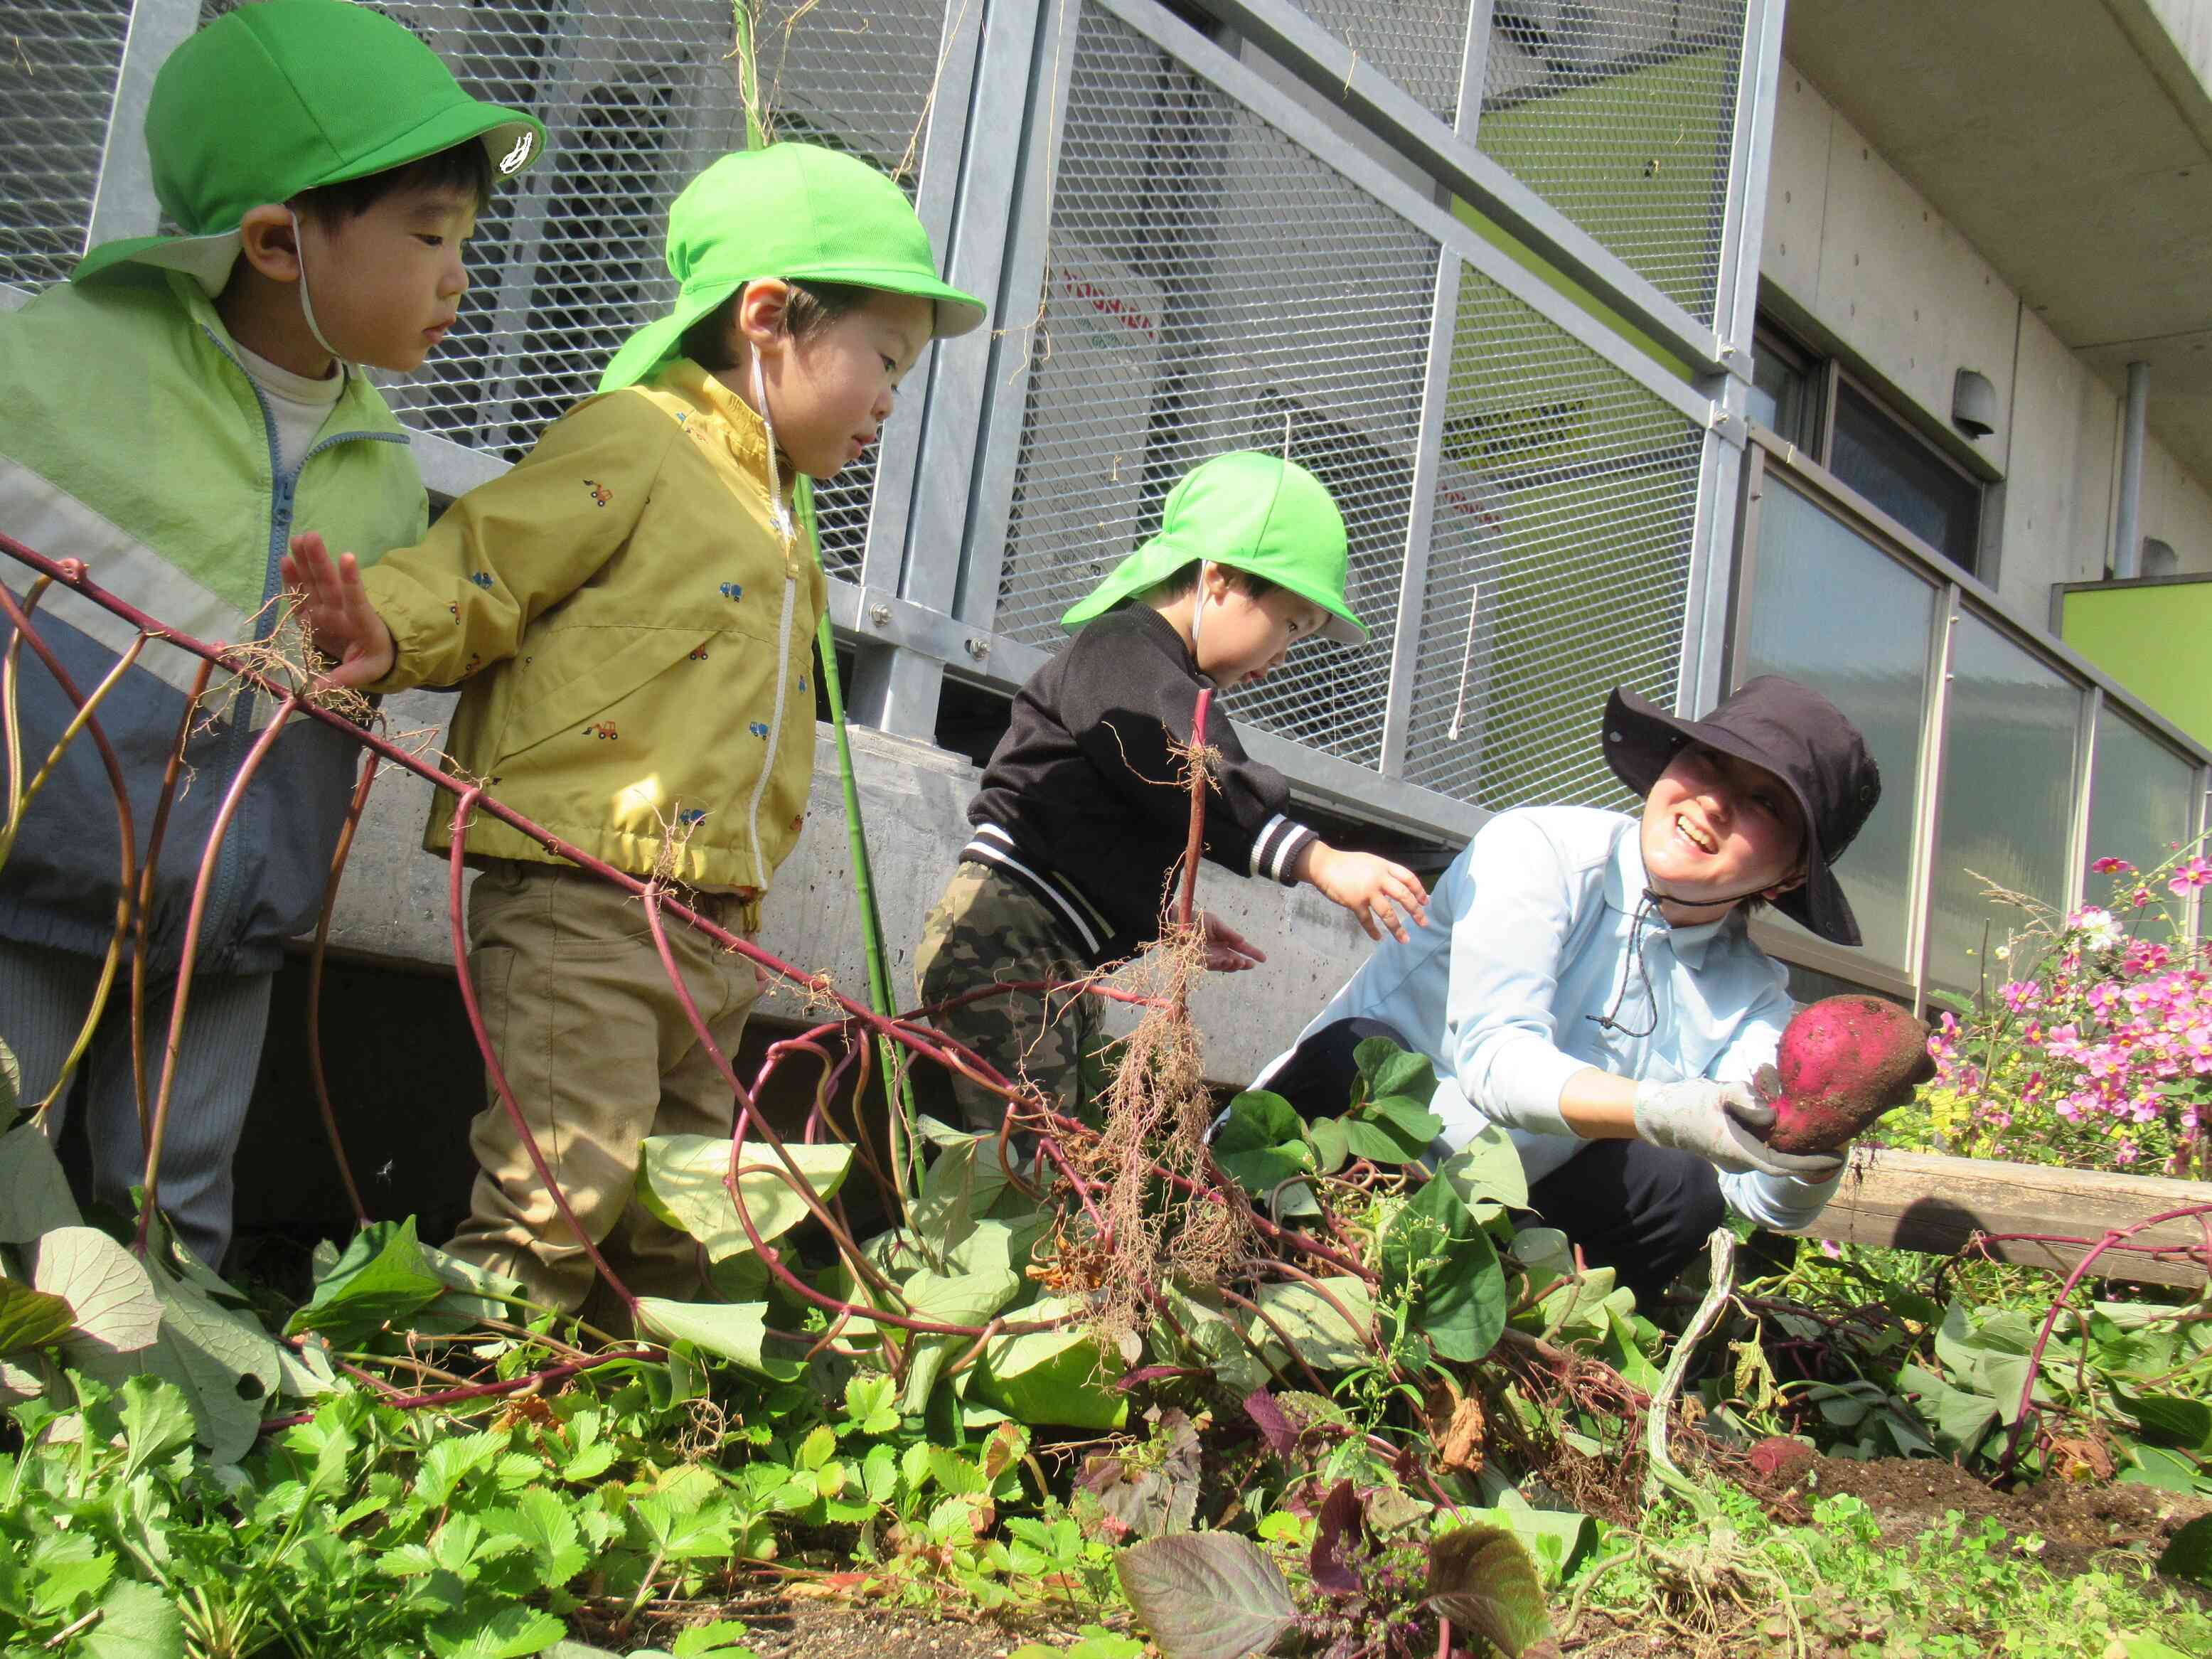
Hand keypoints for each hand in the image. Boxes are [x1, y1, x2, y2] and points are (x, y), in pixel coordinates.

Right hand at [280, 531, 395, 687]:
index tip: (348, 557)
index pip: (357, 599)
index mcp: (362, 623)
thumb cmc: (373, 658)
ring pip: (315, 582)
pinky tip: (286, 560)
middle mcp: (342, 611)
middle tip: (310, 536)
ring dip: (307, 561)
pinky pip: (302, 594)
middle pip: (329, 584)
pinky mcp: (313, 613)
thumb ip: (342, 679)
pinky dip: (293, 578)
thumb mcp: (366, 671)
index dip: (352, 580)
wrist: (373, 652)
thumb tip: (314, 691)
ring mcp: (327, 609)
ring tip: (299, 538)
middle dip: (319, 561)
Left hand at [1198, 911, 1264, 972]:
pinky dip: (1221, 964)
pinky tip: (1228, 961)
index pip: (1241, 948)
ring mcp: (1210, 957)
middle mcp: (1219, 950)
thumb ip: (1229, 933)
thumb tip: (1243, 941)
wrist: (1177, 922)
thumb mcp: (1215, 923)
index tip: (1264, 958)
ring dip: (1233, 965)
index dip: (1252, 953)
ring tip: (1240, 962)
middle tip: (1251, 965)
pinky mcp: (1199, 960)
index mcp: (1224, 940)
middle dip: (1244, 964)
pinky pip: (1212, 965)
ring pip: (1225, 965)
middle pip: (1234, 960)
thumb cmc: (1195, 920)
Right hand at [1302, 843, 1429, 942]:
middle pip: (1403, 896)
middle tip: (1423, 923)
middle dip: (1415, 912)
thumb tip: (1398, 887)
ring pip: (1387, 913)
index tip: (1425, 903)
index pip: (1408, 878)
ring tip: (1405, 939)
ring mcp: (1367, 891)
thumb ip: (1384, 872)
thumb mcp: (1371, 862)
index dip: (1419, 891)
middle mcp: (1379, 879)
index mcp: (1384, 867)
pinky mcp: (1354, 902)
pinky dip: (1373, 931)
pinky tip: (1378, 938)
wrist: (1324, 865)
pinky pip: (1367, 920)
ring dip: (1397, 928)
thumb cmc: (1347, 863)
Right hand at [1631, 1076, 1844, 1180]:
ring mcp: (1738, 1156)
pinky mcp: (1736, 1148)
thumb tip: (1772, 1112)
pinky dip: (1779, 1133)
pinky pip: (1764, 1144)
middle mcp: (1741, 1160)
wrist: (1660, 1115)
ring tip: (1818, 1121)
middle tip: (1837, 1132)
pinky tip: (1789, 1116)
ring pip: (1774, 1149)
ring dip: (1793, 1137)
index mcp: (1737, 1151)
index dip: (1809, 1164)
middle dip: (1809, 1147)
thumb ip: (1746, 1097)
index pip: (1781, 1165)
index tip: (1834, 1158)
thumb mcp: (1717, 1092)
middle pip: (1783, 1157)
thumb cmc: (1686, 1104)